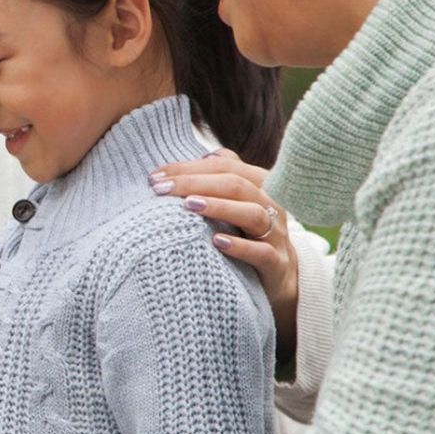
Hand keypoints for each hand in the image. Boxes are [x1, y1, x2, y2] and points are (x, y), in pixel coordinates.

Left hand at [150, 148, 297, 354]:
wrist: (279, 278)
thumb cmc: (246, 234)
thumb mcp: (237, 204)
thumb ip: (222, 178)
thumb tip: (203, 155)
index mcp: (259, 186)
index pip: (225, 166)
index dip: (190, 167)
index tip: (155, 176)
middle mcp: (271, 206)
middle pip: (236, 185)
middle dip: (195, 183)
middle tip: (160, 189)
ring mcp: (277, 236)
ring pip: (254, 214)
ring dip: (220, 207)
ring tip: (188, 205)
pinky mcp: (276, 265)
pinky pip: (263, 252)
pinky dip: (240, 246)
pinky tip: (216, 242)